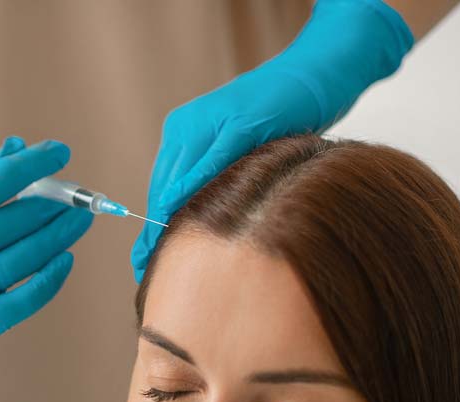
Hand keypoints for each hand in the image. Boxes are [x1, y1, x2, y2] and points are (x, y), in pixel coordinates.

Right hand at [0, 136, 92, 401]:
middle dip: (59, 201)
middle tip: (81, 195)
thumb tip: (16, 147)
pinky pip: (31, 295)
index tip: (61, 151)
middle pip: (24, 216)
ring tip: (82, 219)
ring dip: (64, 233)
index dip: (37, 162)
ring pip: (33, 253)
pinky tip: (67, 260)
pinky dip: (53, 277)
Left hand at [130, 0, 413, 282]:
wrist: (317, 74)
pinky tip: (183, 219)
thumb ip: (217, 179)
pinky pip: (209, 164)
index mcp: (185, 132)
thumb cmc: (284, 117)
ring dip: (166, 221)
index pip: (162, 189)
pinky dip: (194, 192)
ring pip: (177, 180)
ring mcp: (209, 122)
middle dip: (152, 232)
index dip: (151, 228)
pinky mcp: (238, 122)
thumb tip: (198, 226)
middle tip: (143, 270)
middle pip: (162, 189)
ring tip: (158, 259)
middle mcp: (187, 126)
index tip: (142, 262)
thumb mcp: (241, 153)